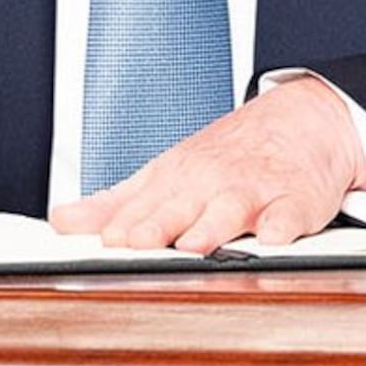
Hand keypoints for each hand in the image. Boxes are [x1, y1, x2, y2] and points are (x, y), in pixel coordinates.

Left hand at [48, 77, 365, 253]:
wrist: (303, 119)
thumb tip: (62, 222)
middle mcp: (210, 183)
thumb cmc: (227, 156)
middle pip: (179, 207)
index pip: (141, 207)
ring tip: (195, 245)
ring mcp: (253, 190)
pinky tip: (273, 237)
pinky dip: (282, 225)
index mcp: (175, 179)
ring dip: (212, 226)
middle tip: (135, 245)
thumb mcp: (167, 173)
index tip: (101, 246)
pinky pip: (290, 214)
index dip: (121, 227)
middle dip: (156, 226)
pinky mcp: (295, 201)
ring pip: (230, 210)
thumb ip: (116, 203)